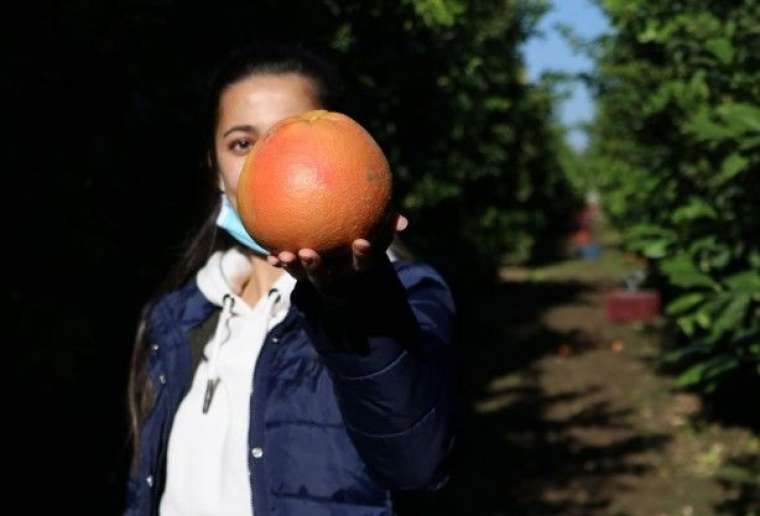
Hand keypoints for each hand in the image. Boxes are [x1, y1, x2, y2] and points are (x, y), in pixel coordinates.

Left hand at [266, 212, 408, 295]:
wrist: (344, 252)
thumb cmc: (364, 235)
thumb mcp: (378, 231)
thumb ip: (388, 223)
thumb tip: (406, 223)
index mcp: (356, 266)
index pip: (363, 263)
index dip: (363, 255)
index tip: (361, 241)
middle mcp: (336, 275)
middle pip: (326, 276)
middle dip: (315, 267)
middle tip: (307, 252)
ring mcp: (318, 276)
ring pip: (303, 275)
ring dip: (292, 267)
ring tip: (282, 254)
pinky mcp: (302, 272)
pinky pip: (288, 267)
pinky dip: (278, 261)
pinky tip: (268, 253)